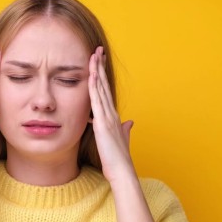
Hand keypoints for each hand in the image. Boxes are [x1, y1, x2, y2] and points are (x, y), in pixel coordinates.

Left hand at [88, 46, 135, 182]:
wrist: (122, 171)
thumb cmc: (119, 160)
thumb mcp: (121, 141)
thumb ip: (125, 130)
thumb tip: (130, 123)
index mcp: (113, 117)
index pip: (105, 91)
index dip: (102, 76)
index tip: (99, 62)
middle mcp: (111, 113)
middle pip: (104, 85)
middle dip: (100, 66)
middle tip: (97, 50)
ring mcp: (107, 117)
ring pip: (101, 89)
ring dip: (97, 71)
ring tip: (94, 55)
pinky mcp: (103, 123)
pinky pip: (97, 101)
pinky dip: (95, 87)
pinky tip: (92, 75)